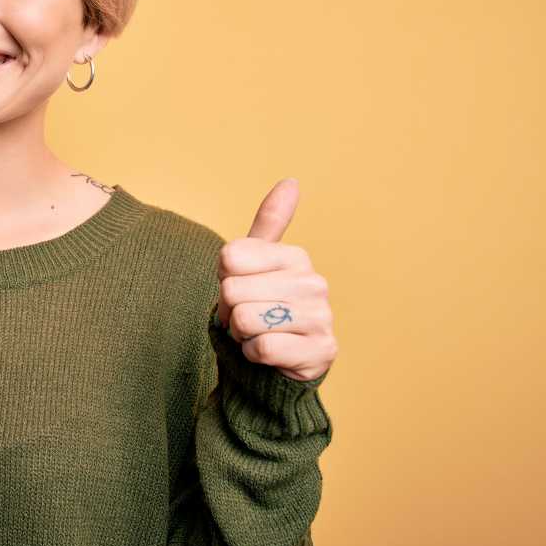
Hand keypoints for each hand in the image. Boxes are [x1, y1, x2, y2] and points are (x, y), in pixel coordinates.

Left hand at [214, 178, 337, 381]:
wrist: (279, 364)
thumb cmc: (263, 308)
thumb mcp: (258, 264)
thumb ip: (269, 223)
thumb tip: (291, 181)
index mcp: (296, 256)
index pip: (229, 257)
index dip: (223, 279)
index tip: (241, 290)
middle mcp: (314, 282)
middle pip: (232, 290)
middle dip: (230, 311)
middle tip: (249, 319)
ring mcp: (321, 318)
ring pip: (245, 319)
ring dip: (242, 334)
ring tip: (260, 334)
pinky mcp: (320, 352)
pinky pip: (262, 348)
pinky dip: (253, 356)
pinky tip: (269, 354)